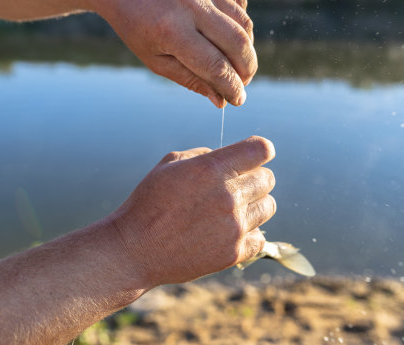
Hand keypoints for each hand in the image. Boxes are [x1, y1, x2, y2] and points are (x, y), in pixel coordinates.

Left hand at [87, 0, 256, 107]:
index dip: (232, 87)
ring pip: (244, 23)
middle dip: (247, 69)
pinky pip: (239, 3)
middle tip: (243, 82)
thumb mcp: (156, 60)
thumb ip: (191, 80)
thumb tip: (222, 100)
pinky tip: (226, 33)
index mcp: (171, 30)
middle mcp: (190, 2)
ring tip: (235, 61)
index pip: (216, 66)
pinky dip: (239, 23)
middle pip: (238, 43)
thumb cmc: (136, 26)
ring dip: (246, 48)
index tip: (238, 100)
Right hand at [109, 136, 275, 285]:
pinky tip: (229, 232)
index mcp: (212, 168)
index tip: (255, 156)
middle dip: (255, 178)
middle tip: (237, 186)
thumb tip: (229, 158)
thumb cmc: (149, 203)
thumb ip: (205, 156)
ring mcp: (233, 226)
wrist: (134, 249)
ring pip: (268, 207)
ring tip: (233, 210)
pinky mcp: (234, 253)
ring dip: (255, 205)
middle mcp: (228, 196)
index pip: (261, 150)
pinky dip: (249, 234)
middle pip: (268, 179)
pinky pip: (260, 238)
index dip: (260, 151)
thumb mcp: (170, 165)